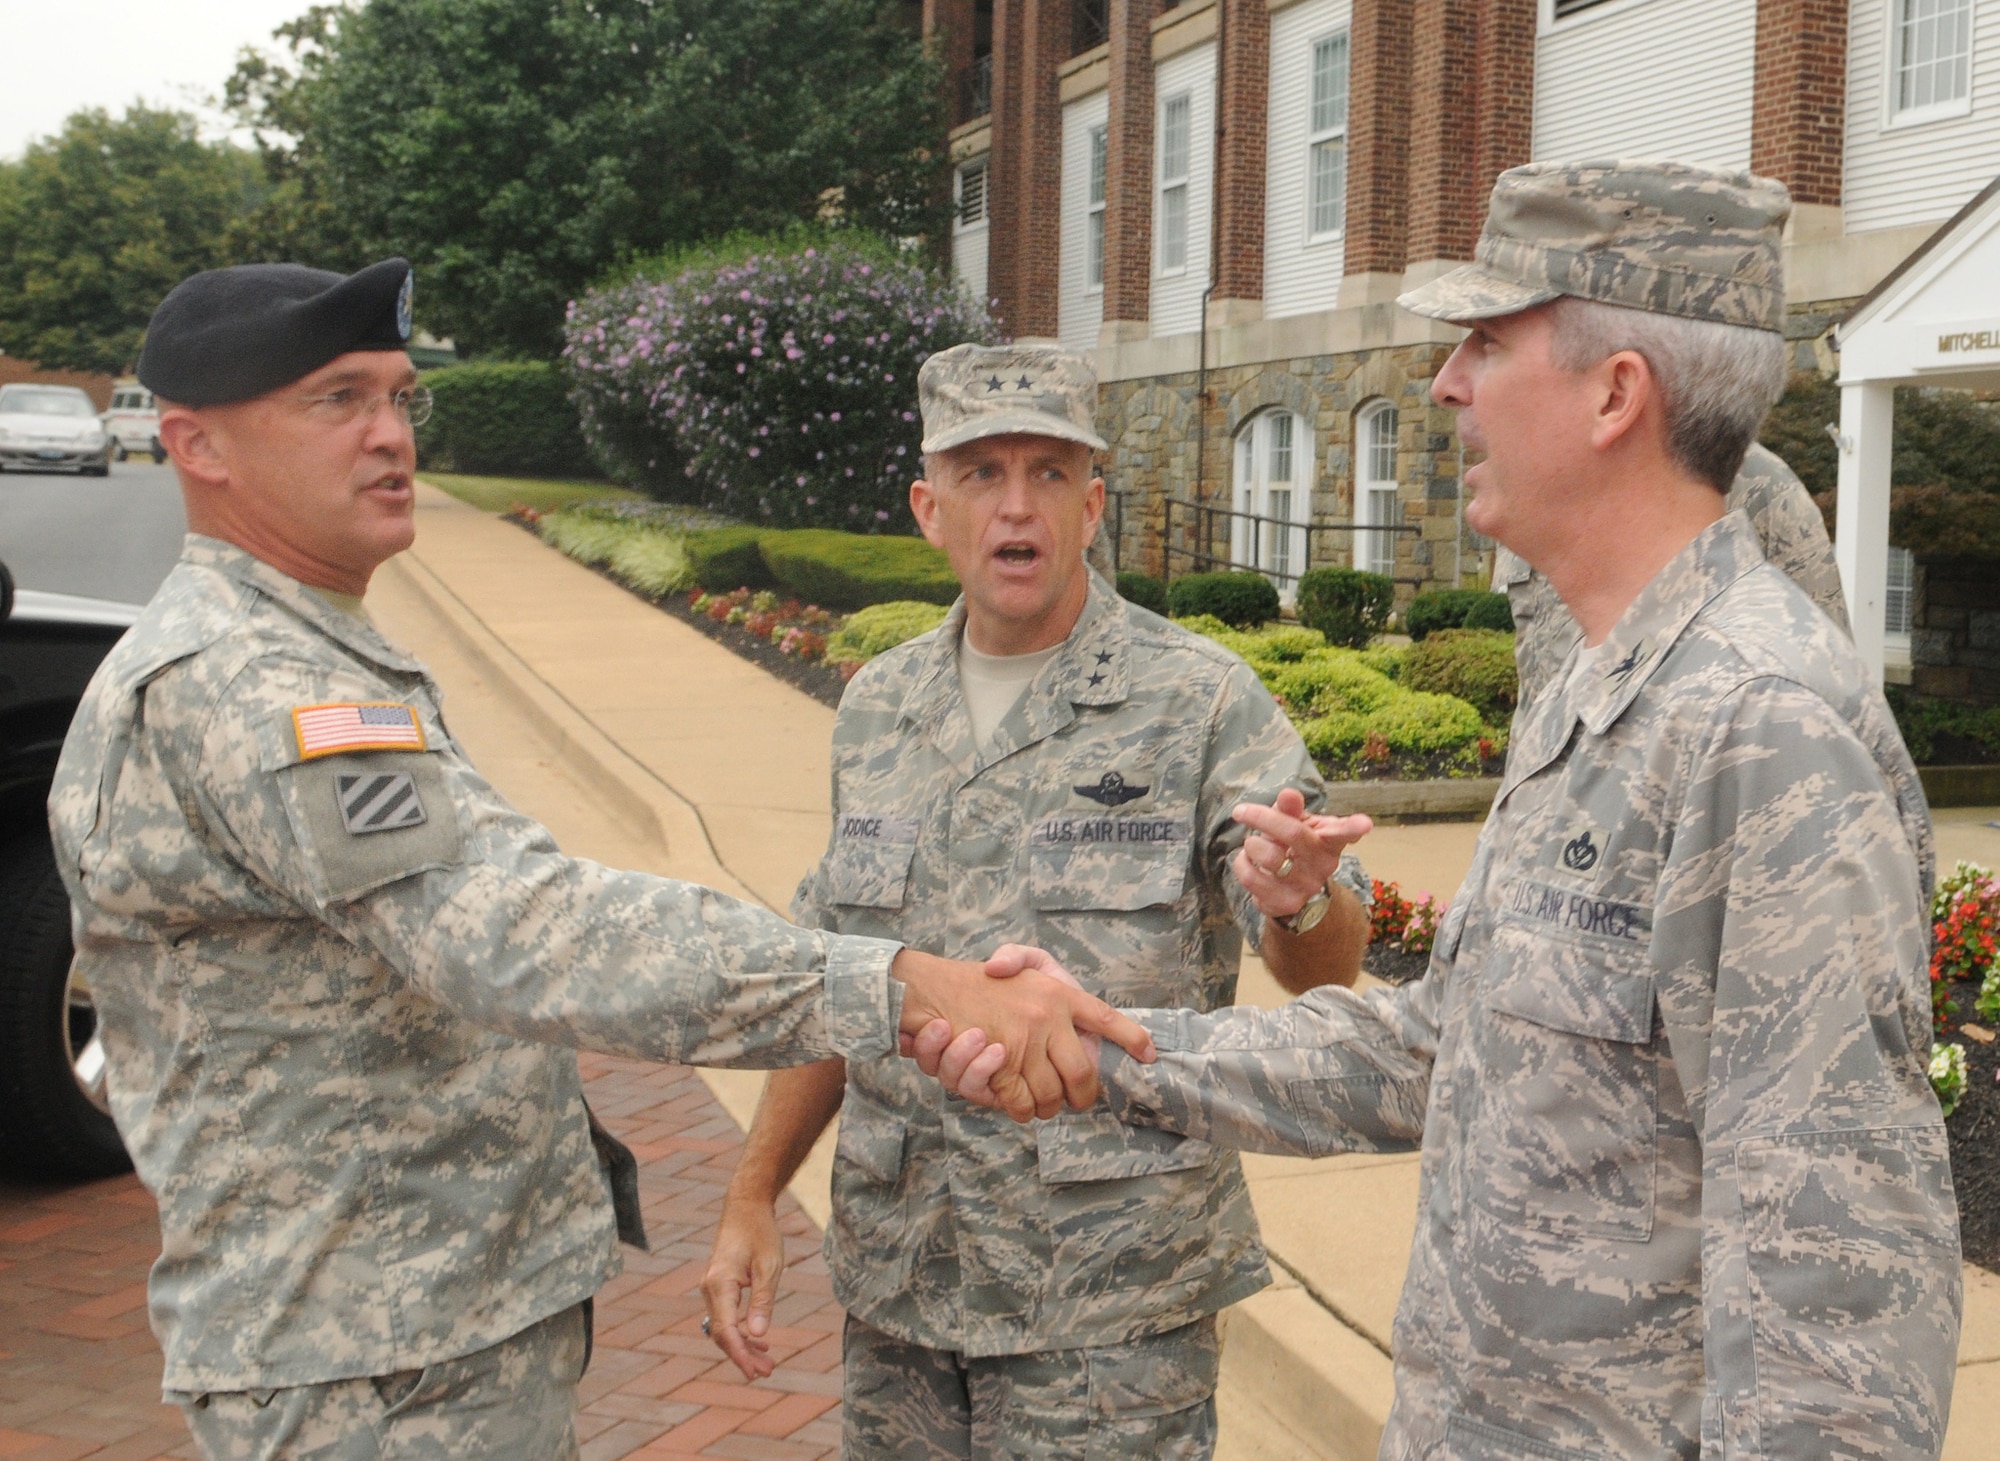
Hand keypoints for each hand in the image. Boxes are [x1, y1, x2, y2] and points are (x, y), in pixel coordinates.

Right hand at [700, 1194, 784, 1379]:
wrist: (746, 1206)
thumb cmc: (760, 1232)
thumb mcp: (769, 1266)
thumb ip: (763, 1300)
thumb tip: (758, 1334)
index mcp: (720, 1285)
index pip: (726, 1331)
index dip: (740, 1354)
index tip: (755, 1372)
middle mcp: (709, 1289)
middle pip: (722, 1333)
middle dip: (743, 1355)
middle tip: (768, 1371)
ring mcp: (711, 1287)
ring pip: (723, 1326)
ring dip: (742, 1345)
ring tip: (766, 1361)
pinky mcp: (718, 1285)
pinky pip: (725, 1315)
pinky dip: (740, 1330)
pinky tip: (758, 1340)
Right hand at [891, 946, 1153, 1122]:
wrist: (933, 990)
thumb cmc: (979, 980)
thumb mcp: (1014, 958)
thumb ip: (1022, 956)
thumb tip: (1007, 968)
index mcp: (1060, 990)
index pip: (1107, 1018)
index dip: (1131, 1039)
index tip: (1150, 1055)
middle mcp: (1048, 1015)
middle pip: (1085, 1072)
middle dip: (1085, 1095)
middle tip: (1078, 1100)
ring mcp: (1025, 1042)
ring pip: (1055, 1093)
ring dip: (1053, 1106)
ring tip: (1050, 1104)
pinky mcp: (1001, 1065)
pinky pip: (1023, 1101)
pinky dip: (1024, 1109)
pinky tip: (1024, 1105)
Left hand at [1231, 790, 1371, 919]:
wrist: (1294, 892)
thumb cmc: (1296, 848)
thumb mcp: (1297, 825)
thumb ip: (1291, 809)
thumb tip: (1288, 794)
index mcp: (1329, 841)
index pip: (1343, 833)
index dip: (1354, 827)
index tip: (1366, 824)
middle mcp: (1323, 866)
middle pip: (1292, 832)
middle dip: (1261, 817)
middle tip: (1241, 811)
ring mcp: (1305, 888)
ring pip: (1267, 855)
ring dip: (1250, 844)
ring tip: (1253, 845)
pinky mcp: (1284, 904)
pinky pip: (1251, 877)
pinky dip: (1241, 863)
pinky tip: (1248, 862)